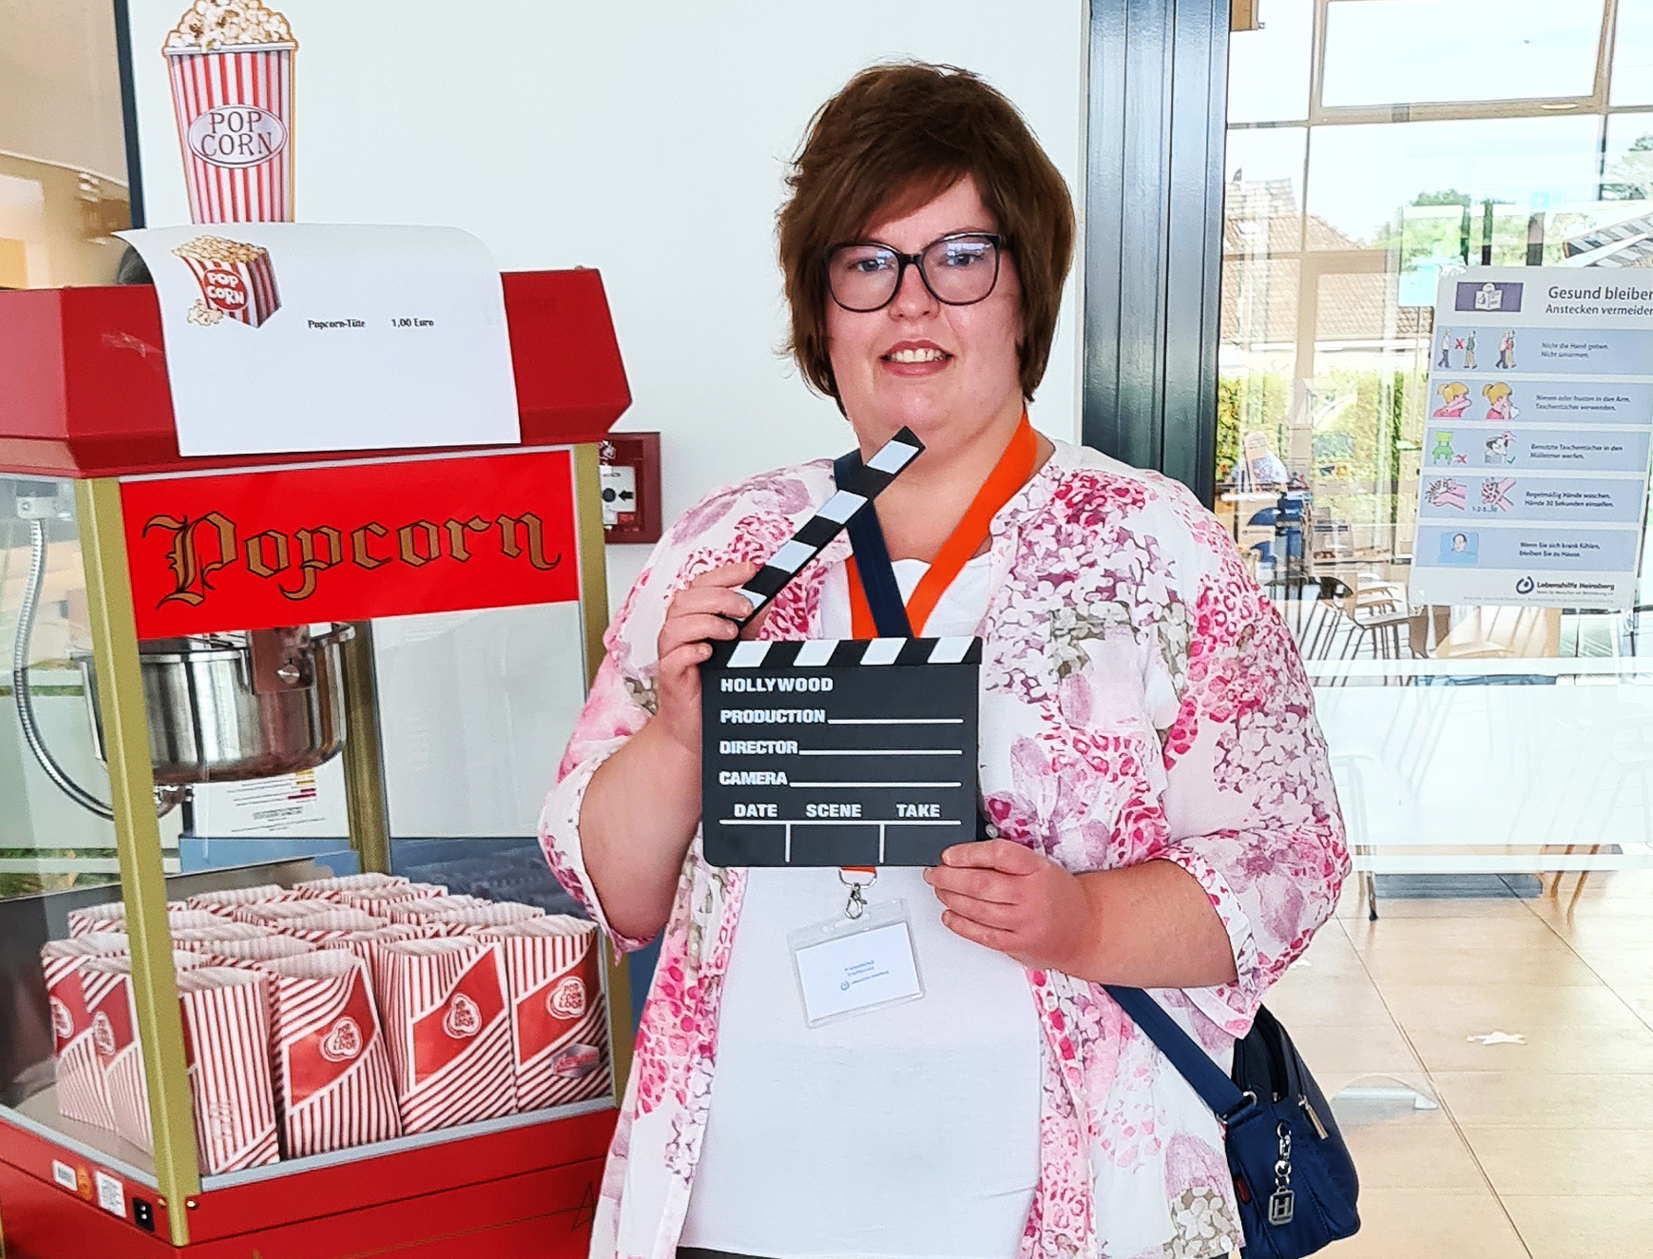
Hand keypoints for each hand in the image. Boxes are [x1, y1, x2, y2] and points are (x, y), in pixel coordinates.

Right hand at [654, 562, 766, 758]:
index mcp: (690, 620)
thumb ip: (746, 626)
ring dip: (707, 621)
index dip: (725, 574)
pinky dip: (691, 650)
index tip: (751, 570)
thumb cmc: (708, 688)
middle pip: (686, 599)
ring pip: (676, 624)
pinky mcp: (669, 677)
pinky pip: (673, 657)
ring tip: (731, 633)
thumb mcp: (735, 651)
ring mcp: (670, 655)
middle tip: (745, 608)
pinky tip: (708, 652)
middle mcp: (677, 633)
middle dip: (719, 597)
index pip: (701, 585)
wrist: (691, 730)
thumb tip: (765, 603)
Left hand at [923, 839, 1098, 972]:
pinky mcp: (1017, 945)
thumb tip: (963, 857)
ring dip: (950, 898)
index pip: (998, 854)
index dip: (968, 853)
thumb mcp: (1041, 867)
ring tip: (940, 890)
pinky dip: (960, 923)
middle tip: (934, 873)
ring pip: (977, 908)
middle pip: (980, 883)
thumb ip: (1007, 862)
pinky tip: (949, 914)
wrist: (1088, 929)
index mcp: (1037, 869)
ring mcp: (1024, 922)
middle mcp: (1031, 895)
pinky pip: (981, 934)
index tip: (949, 854)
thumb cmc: (1059, 896)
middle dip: (948, 877)